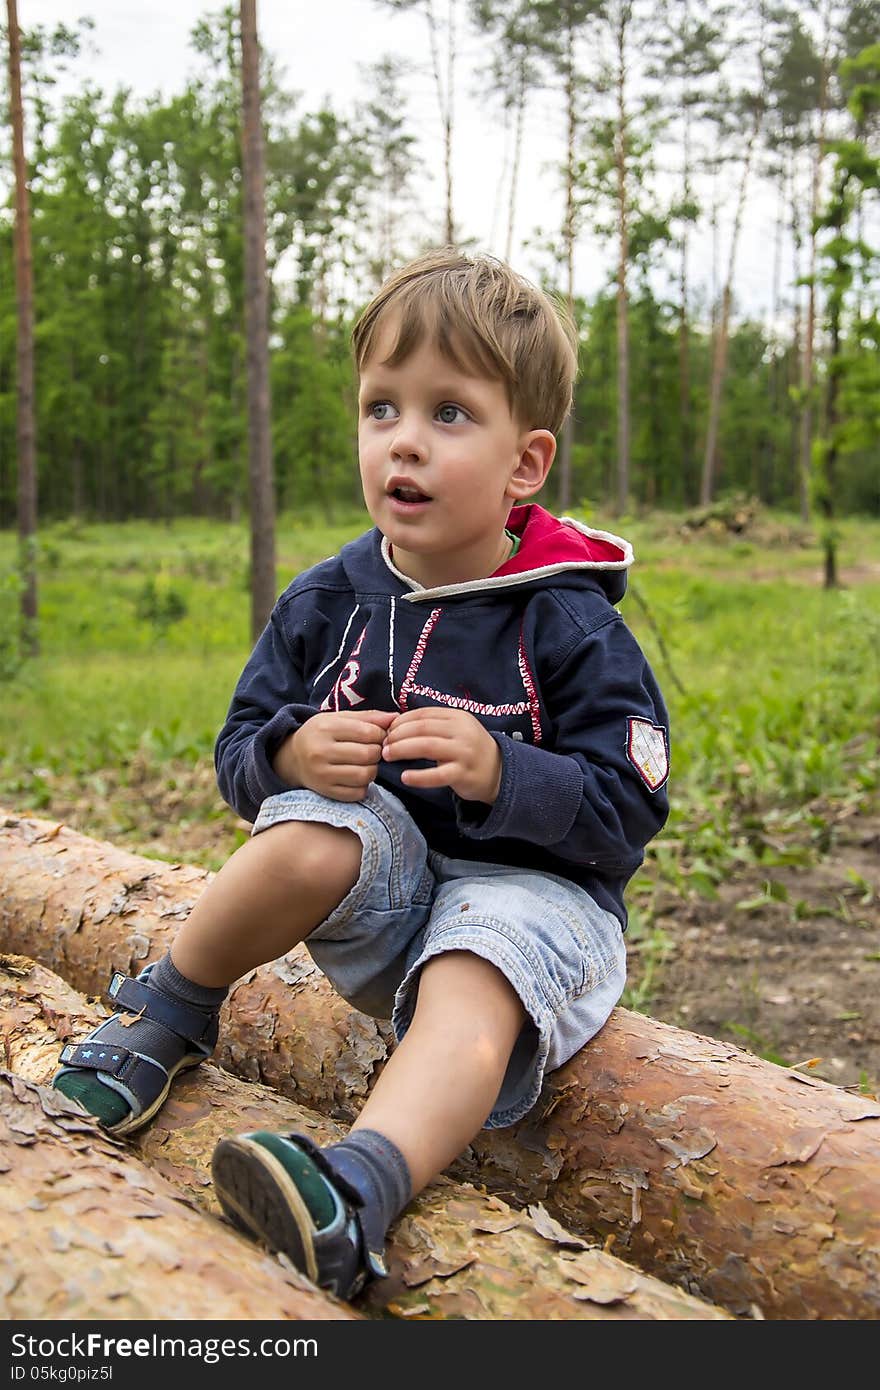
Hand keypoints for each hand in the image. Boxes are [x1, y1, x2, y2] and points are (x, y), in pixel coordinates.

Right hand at [273, 709, 396, 801]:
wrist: (292, 757)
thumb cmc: (321, 734)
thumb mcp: (339, 718)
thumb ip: (368, 717)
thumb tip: (396, 718)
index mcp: (326, 728)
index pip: (367, 732)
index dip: (381, 734)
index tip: (378, 736)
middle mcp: (321, 751)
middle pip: (368, 755)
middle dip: (377, 753)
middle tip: (372, 751)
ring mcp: (322, 774)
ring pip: (364, 776)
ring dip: (372, 770)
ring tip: (365, 764)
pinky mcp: (325, 792)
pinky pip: (357, 793)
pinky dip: (363, 786)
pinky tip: (356, 777)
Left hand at [381, 707, 502, 803]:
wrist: (497, 771)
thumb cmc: (467, 749)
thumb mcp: (454, 730)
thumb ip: (431, 725)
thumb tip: (396, 725)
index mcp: (456, 716)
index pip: (422, 714)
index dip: (400, 722)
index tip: (386, 731)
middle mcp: (461, 731)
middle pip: (422, 728)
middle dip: (397, 735)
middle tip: (383, 745)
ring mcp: (464, 752)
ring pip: (427, 747)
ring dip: (403, 750)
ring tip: (387, 756)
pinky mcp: (463, 773)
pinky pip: (437, 775)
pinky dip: (419, 776)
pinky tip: (405, 777)